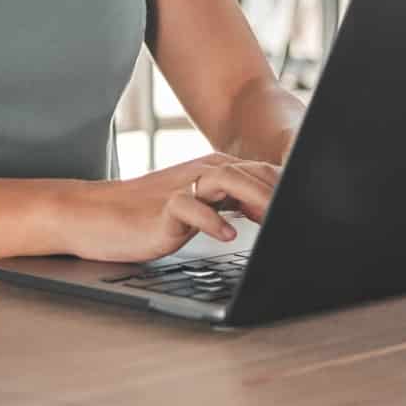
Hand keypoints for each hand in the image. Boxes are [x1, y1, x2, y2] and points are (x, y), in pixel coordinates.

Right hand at [59, 152, 281, 263]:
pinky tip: (228, 235)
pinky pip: (192, 208)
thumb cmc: (147, 215)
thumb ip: (230, 204)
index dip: (288, 188)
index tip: (311, 206)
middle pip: (253, 172)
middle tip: (303, 213)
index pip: (263, 172)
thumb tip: (269, 214)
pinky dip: (213, 221)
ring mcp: (183, 186)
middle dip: (281, 191)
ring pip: (229, 180)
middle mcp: (203, 171)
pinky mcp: (163, 206)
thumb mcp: (198, 207)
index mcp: (215, 169)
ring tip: (275, 219)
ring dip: (256, 198)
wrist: (95, 215)